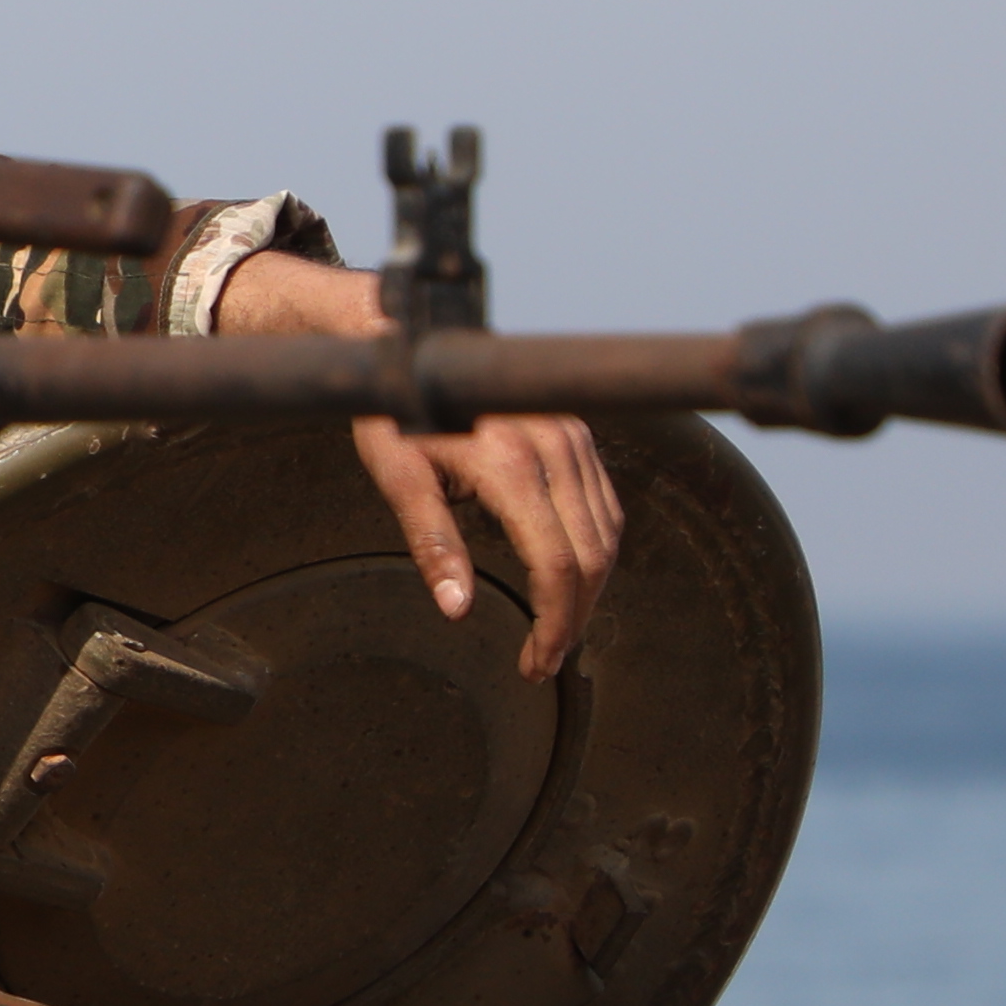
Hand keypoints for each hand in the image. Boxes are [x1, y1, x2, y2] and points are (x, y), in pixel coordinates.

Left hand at [216, 249, 623, 679]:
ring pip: (608, 532)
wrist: (417, 343)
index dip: (553, 623)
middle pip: (593, 556)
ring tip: (556, 627)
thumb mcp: (398, 476)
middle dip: (574, 617)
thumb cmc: (398, 412)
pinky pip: (605, 504)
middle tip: (544, 658)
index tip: (535, 661)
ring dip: (590, 589)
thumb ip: (432, 543)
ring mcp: (572, 435)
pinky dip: (597, 549)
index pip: (557, 564)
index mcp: (508, 462)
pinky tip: (570, 577)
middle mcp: (553, 446)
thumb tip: (457, 609)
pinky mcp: (577, 431)